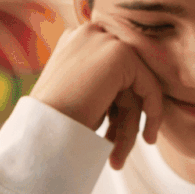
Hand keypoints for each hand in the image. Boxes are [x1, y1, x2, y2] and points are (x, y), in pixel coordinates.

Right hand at [29, 20, 164, 169]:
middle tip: (119, 155)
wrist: (41, 130)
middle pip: (125, 80)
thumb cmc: (53, 121)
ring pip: (135, 87)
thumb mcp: (79, 95)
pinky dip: (153, 113)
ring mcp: (104, 40)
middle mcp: (89, 33)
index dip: (118, 106)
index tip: (118, 134)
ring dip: (131, 127)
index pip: (112, 73)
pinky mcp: (120, 53)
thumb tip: (139, 94)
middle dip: (125, 119)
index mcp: (76, 41)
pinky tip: (147, 138)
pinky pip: (149, 86)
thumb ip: (104, 85)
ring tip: (118, 159)